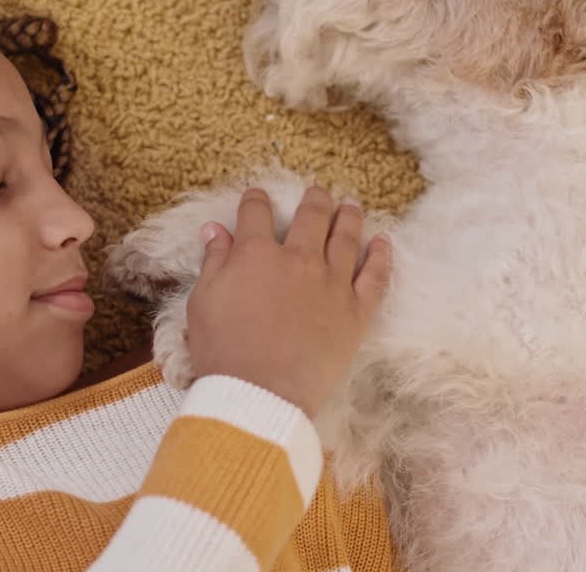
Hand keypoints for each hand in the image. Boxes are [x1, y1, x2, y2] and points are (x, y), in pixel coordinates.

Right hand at [185, 186, 391, 417]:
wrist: (259, 393)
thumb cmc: (223, 350)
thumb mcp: (203, 301)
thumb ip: (214, 260)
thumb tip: (215, 230)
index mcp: (256, 254)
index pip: (256, 213)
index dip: (255, 200)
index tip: (257, 196)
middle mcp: (298, 259)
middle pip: (311, 215)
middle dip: (314, 199)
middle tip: (318, 192)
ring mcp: (332, 283)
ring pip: (346, 237)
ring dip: (349, 216)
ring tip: (351, 205)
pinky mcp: (356, 311)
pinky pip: (375, 276)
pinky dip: (380, 255)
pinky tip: (382, 241)